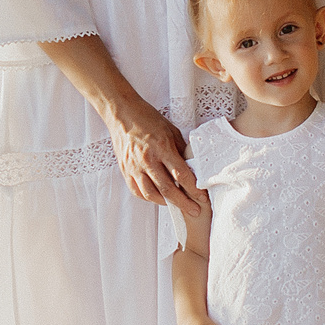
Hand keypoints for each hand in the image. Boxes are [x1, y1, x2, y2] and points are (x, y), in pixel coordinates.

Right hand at [103, 96, 203, 213]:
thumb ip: (181, 150)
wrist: (122, 114)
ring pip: (151, 194)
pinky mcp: (125, 170)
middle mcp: (147, 159)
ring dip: (166, 203)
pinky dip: (149, 198)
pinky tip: (158, 198)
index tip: (202, 196)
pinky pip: (137, 191)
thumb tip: (191, 166)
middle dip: (183, 203)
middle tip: (194, 210)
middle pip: (168, 189)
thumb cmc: (148, 119)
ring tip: (177, 206)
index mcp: (162, 147)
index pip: (181, 175)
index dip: (193, 188)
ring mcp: (134, 166)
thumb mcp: (170, 130)